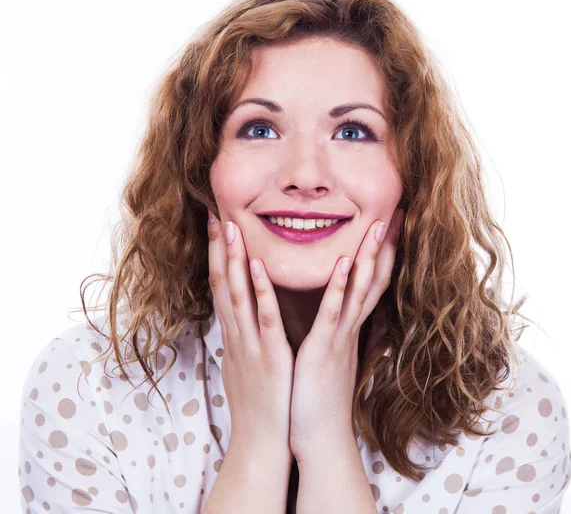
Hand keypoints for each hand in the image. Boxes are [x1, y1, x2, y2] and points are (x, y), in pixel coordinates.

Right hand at [207, 213, 294, 451]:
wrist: (260, 442)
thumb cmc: (257, 402)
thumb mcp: (245, 363)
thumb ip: (243, 336)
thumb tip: (240, 318)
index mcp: (234, 334)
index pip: (221, 286)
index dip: (217, 255)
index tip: (217, 227)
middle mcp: (236, 334)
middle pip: (222, 283)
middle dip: (218, 247)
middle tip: (217, 214)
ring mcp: (249, 343)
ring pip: (237, 294)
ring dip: (233, 259)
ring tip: (232, 227)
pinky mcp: (268, 356)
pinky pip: (264, 318)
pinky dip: (260, 290)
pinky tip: (257, 265)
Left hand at [288, 208, 403, 461]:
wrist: (319, 437)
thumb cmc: (319, 394)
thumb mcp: (328, 353)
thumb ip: (333, 328)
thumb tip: (335, 308)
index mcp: (347, 326)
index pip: (369, 281)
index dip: (380, 252)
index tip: (386, 223)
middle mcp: (350, 327)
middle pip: (374, 279)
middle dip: (384, 246)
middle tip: (395, 213)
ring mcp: (340, 338)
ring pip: (359, 290)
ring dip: (367, 256)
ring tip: (375, 225)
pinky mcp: (324, 350)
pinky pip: (333, 314)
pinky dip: (338, 287)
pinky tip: (343, 262)